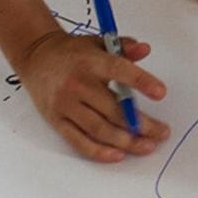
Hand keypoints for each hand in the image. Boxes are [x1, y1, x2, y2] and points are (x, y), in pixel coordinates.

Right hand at [16, 31, 168, 162]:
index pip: (118, 70)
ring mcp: (66, 105)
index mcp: (90, 62)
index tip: (160, 92)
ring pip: (99, 129)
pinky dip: (99, 151)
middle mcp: (77, 84)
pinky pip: (79, 141)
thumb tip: (145, 49)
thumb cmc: (72, 53)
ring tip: (147, 146)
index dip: (141, 81)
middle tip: (162, 133)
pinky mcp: (57, 121)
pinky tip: (118, 155)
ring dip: (125, 141)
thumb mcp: (98, 42)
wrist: (36, 57)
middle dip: (141, 124)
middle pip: (113, 109)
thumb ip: (124, 47)